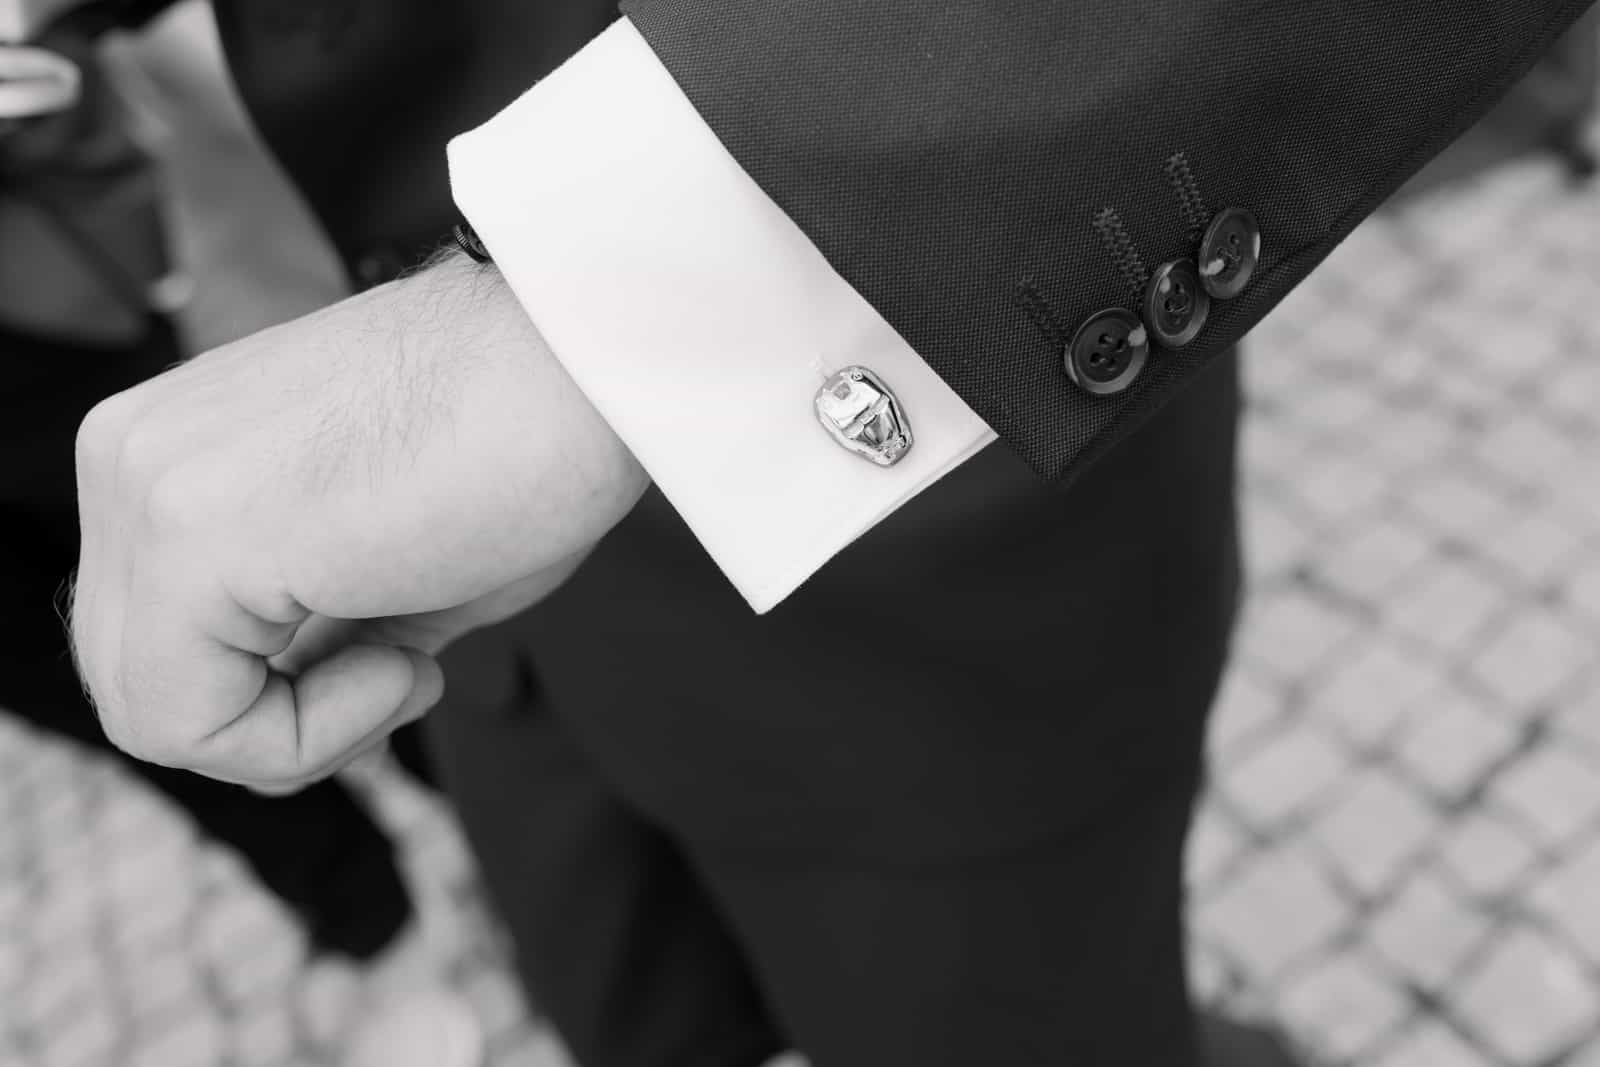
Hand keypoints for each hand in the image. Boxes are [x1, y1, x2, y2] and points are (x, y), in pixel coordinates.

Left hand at [70, 254, 647, 790]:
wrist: (589, 364)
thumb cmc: (527, 443)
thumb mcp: (396, 569)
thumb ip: (316, 640)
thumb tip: (282, 733)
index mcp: (172, 445)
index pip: (165, 640)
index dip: (289, 702)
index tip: (411, 660)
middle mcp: (132, 454)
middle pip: (142, 680)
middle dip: (283, 723)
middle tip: (411, 678)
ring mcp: (145, 486)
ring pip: (154, 714)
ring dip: (301, 731)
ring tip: (412, 666)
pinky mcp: (187, 532)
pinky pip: (187, 722)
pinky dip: (304, 737)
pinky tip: (404, 667)